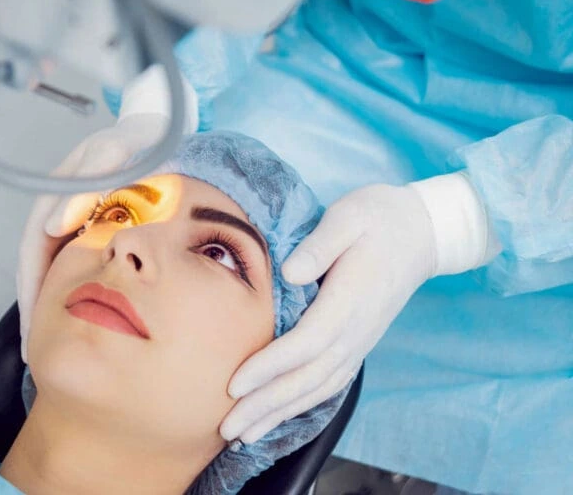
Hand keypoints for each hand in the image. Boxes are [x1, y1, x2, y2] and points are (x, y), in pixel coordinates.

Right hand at [17, 113, 168, 361]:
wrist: (157, 129)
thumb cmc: (138, 138)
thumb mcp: (114, 150)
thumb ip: (87, 182)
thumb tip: (53, 227)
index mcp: (57, 193)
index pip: (34, 249)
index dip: (34, 288)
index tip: (35, 327)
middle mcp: (57, 208)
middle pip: (37, 264)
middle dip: (35, 308)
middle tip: (33, 351)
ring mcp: (72, 218)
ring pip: (54, 267)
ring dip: (50, 303)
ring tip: (47, 345)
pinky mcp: (89, 225)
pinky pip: (73, 262)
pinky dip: (72, 289)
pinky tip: (79, 315)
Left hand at [220, 183, 437, 442]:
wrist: (423, 232)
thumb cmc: (379, 219)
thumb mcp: (350, 216)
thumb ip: (320, 244)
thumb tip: (289, 272)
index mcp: (351, 299)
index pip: (306, 343)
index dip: (270, 367)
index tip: (235, 384)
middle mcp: (357, 329)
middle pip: (308, 378)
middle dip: (266, 404)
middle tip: (227, 427)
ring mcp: (360, 340)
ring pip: (318, 387)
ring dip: (280, 413)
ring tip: (244, 434)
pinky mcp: (358, 342)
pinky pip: (330, 382)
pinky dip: (302, 404)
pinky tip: (279, 415)